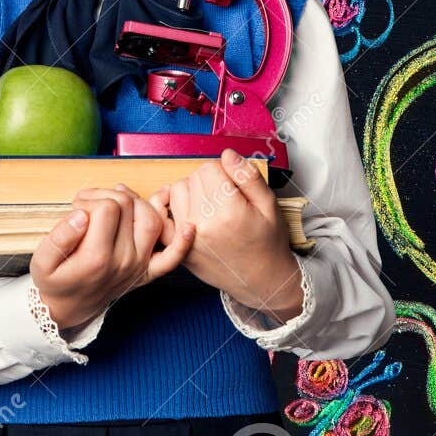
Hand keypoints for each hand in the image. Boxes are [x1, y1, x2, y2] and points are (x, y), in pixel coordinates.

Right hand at [30, 183, 195, 330]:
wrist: (66, 308)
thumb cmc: (54, 280)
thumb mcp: (42, 260)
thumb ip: (59, 236)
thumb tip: (80, 215)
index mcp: (97, 258)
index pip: (106, 208)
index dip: (89, 198)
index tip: (77, 204)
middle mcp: (124, 262)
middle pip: (129, 207)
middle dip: (108, 194)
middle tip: (90, 202)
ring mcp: (138, 266)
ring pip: (153, 220)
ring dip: (138, 203)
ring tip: (116, 201)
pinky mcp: (147, 271)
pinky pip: (172, 258)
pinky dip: (183, 241)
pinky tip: (187, 226)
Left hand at [153, 148, 304, 322]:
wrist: (262, 280)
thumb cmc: (268, 242)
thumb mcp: (269, 205)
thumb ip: (248, 176)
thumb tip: (226, 154)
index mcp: (228, 212)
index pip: (209, 169)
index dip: (223, 172)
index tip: (234, 185)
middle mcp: (204, 225)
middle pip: (193, 178)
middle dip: (208, 181)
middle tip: (225, 197)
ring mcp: (189, 239)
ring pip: (178, 192)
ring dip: (192, 193)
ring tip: (211, 205)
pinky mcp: (180, 249)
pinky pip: (166, 216)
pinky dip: (176, 211)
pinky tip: (191, 214)